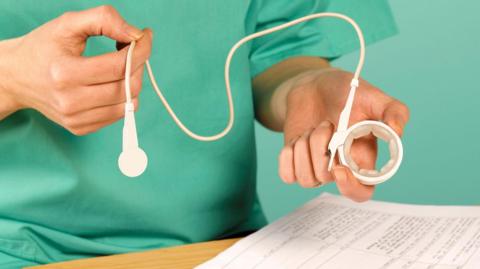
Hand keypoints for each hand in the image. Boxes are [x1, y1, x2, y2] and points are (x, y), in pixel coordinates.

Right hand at [0, 5, 151, 134]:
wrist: (16, 76)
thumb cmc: (44, 48)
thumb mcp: (67, 24)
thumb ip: (103, 20)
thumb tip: (136, 35)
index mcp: (65, 73)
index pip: (119, 66)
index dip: (140, 50)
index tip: (144, 36)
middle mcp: (70, 101)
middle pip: (127, 87)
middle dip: (137, 64)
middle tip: (130, 50)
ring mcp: (75, 119)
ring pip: (128, 104)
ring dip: (133, 81)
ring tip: (119, 66)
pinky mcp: (80, 128)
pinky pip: (119, 115)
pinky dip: (123, 97)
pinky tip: (109, 83)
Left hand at [278, 69, 408, 201]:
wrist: (314, 85)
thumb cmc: (346, 93)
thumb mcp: (373, 96)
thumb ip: (393, 111)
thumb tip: (397, 132)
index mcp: (363, 158)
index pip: (362, 192)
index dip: (351, 187)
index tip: (339, 169)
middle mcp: (339, 168)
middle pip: (327, 178)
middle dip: (321, 147)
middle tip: (326, 124)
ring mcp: (316, 167)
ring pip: (306, 178)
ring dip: (305, 147)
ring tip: (313, 128)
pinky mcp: (296, 163)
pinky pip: (287, 175)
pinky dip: (288, 155)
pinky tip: (297, 139)